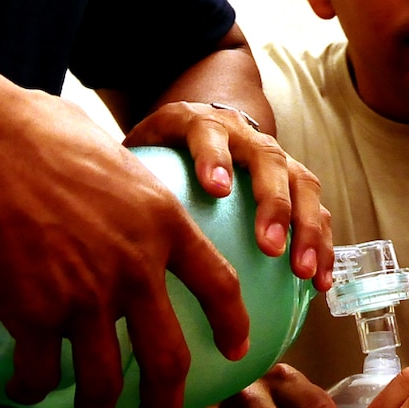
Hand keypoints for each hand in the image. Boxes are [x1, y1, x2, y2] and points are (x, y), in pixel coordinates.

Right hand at [0, 92, 250, 407]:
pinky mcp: (35, 314)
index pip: (220, 284)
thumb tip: (124, 200)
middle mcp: (135, 268)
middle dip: (166, 400)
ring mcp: (86, 296)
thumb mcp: (114, 155)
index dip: (233, 323)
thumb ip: (131, 193)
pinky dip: (33, 389)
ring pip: (104, 381)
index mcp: (164, 223)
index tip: (237, 348)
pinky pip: (41, 373)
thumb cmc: (40, 136)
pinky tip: (26, 388)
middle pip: (168, 357)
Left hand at [126, 100, 333, 289]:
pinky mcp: (297, 182)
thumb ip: (123, 174)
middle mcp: (247, 137)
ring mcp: (278, 158)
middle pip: (267, 162)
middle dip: (273, 203)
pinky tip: (318, 285)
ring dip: (306, 230)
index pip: (209, 132)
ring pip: (303, 186)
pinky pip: (317, 212)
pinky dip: (322, 246)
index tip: (215, 188)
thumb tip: (86, 230)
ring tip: (301, 272)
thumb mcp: (141, 148)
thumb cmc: (164, 150)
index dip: (215, 157)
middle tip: (269, 246)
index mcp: (202, 123)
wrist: (207, 122)